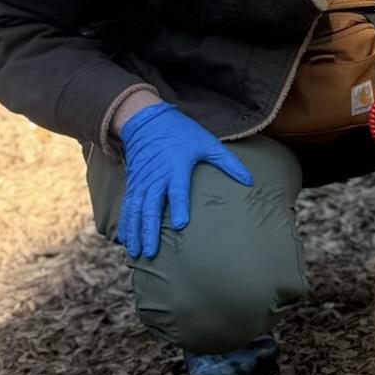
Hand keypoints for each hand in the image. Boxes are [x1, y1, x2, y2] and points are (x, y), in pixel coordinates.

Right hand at [115, 102, 253, 259]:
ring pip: (135, 211)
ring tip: (136, 253)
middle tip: (151, 252)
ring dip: (134, 232)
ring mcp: (142, 182)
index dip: (180, 207)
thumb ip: (229, 163)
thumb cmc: (182, 133)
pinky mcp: (132, 183)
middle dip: (149, 231)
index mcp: (176, 167)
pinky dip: (125, 223)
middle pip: (150, 207)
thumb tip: (250, 181)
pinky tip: (125, 239)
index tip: (181, 226)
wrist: (147, 121)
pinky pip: (126, 206)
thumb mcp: (208, 143)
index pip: (178, 191)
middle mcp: (156, 177)